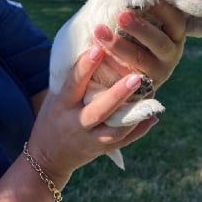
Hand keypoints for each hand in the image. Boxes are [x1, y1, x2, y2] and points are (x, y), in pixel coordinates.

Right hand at [27, 46, 157, 187]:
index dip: (85, 66)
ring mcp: (90, 139)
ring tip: (150, 92)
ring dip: (135, 113)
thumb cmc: (53, 114)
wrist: (48, 155)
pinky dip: (140, 129)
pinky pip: (124, 141)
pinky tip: (152, 114)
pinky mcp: (102, 150)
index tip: (99, 48)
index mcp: (62, 105)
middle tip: (137, 77)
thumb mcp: (55, 95)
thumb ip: (73, 77)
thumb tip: (96, 46)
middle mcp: (76, 123)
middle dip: (119, 94)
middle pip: (99, 110)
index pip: (74, 83)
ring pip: (115, 130)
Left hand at [94, 0, 185, 89]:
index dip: (162, 10)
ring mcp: (158, 72)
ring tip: (98, 31)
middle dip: (139, 28)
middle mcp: (171, 55)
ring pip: (140, 60)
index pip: (175, 21)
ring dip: (119, 46)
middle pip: (159, 42)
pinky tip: (95, 51)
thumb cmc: (136, 33)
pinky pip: (126, 76)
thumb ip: (141, 7)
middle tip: (121, 15)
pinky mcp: (142, 86)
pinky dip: (110, 64)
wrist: (130, 68)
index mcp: (175, 35)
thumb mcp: (144, 19)